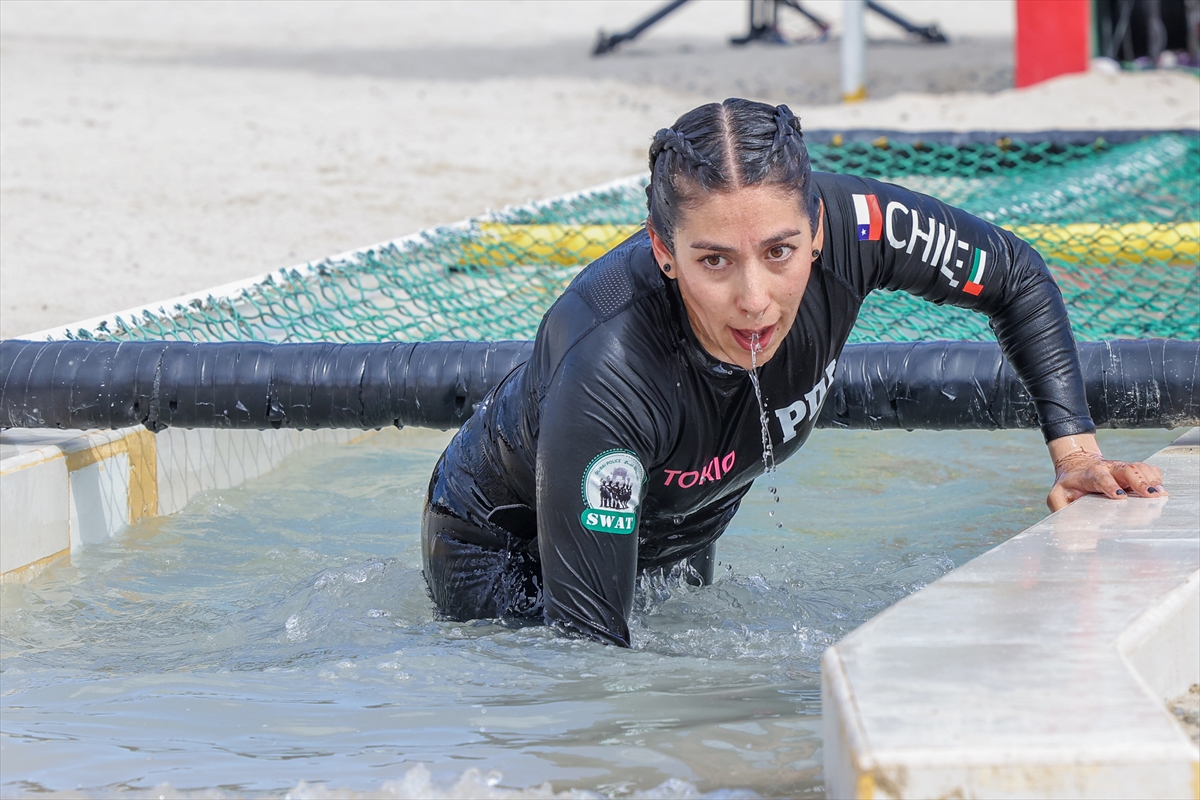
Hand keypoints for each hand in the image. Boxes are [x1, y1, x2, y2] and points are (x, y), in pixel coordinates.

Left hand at [1046, 434, 1166, 511]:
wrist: (1077, 465)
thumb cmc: (1069, 485)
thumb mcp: (1058, 495)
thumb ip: (1060, 508)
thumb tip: (1066, 528)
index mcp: (1089, 475)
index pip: (1100, 477)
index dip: (1110, 485)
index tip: (1120, 496)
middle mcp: (1108, 469)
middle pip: (1126, 469)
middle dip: (1139, 481)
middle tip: (1150, 495)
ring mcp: (1121, 469)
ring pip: (1139, 468)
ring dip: (1151, 480)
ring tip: (1160, 494)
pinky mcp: (1132, 471)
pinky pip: (1147, 469)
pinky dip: (1156, 478)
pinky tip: (1161, 489)